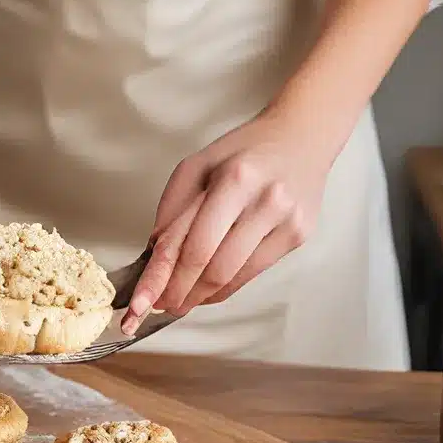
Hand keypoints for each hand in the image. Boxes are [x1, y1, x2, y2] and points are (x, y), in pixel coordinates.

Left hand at [122, 109, 334, 333]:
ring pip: (232, 277)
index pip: (190, 243)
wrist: (302, 136)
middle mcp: (265, 202)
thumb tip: (154, 254)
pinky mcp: (298, 236)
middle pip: (211, 267)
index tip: (140, 305)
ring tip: (178, 301)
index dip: (161, 278)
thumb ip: (173, 209)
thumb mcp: (198, 165)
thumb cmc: (244, 151)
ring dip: (199, 296)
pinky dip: (224, 287)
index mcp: (235, 179)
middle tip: (156, 306)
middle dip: (178, 293)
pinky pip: (251, 273)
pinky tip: (206, 289)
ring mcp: (286, 222)